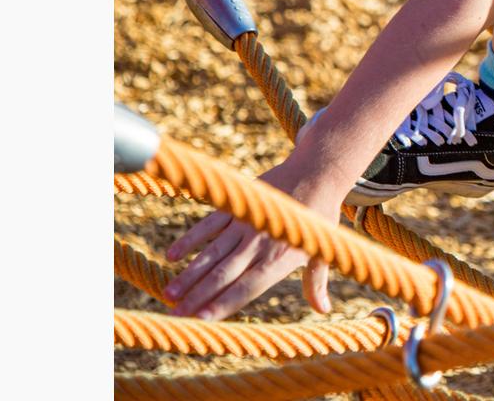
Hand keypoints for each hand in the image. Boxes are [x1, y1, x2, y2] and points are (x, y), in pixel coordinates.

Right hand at [163, 163, 340, 319]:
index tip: (201, 321)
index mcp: (280, 258)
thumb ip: (316, 281)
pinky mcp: (236, 207)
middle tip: (173, 317)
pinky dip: (190, 239)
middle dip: (197, 297)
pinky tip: (171, 256)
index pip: (248, 287)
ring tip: (169, 294)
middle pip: (223, 275)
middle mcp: (259, 244)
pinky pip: (209, 225)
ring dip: (189, 274)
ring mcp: (245, 224)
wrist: (316, 172)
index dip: (224, 304)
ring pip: (212, 253)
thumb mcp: (323, 249)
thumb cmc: (320, 216)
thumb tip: (323, 310)